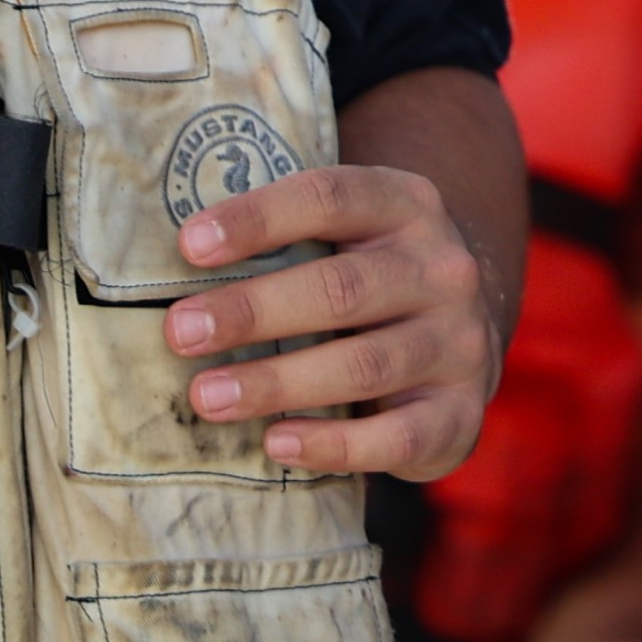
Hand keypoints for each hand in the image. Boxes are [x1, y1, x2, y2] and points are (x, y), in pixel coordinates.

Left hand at [162, 164, 495, 480]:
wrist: (463, 339)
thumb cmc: (368, 281)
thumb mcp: (346, 238)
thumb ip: (285, 240)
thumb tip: (177, 260)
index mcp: (406, 205)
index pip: (330, 197)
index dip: (258, 218)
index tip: (188, 246)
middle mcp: (443, 270)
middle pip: (343, 287)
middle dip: (253, 311)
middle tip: (179, 334)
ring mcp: (459, 343)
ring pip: (365, 365)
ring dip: (277, 382)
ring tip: (207, 398)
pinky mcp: (461, 413)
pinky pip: (396, 436)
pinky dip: (333, 444)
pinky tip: (276, 443)